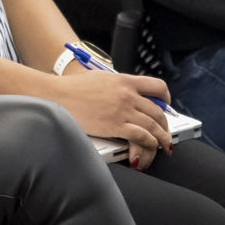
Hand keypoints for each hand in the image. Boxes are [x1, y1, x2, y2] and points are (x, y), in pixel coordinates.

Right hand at [46, 66, 172, 158]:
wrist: (59, 95)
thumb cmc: (74, 87)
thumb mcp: (101, 78)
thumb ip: (118, 84)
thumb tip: (127, 92)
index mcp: (125, 81)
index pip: (157, 86)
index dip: (166, 98)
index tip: (166, 105)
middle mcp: (128, 95)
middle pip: (158, 110)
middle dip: (165, 124)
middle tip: (165, 132)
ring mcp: (123, 111)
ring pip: (153, 125)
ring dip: (161, 138)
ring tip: (163, 145)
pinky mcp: (115, 126)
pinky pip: (141, 136)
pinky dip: (148, 143)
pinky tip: (148, 147)